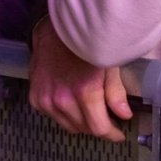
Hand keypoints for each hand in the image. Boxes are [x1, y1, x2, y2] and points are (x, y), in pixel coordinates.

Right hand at [27, 17, 131, 140]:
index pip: (99, 128)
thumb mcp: (108, 62)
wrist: (56, 26)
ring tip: (87, 106)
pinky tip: (69, 98)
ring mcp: (46, 99)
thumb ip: (116, 92)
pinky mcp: (35, 97)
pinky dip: (62, 113)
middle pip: (84, 129)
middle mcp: (62, 99)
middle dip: (97, 125)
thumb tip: (125, 115)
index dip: (112, 133)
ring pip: (68, 125)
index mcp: (84, 91)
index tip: (118, 133)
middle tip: (105, 115)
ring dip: (79, 121)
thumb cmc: (86, 41)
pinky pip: (53, 116)